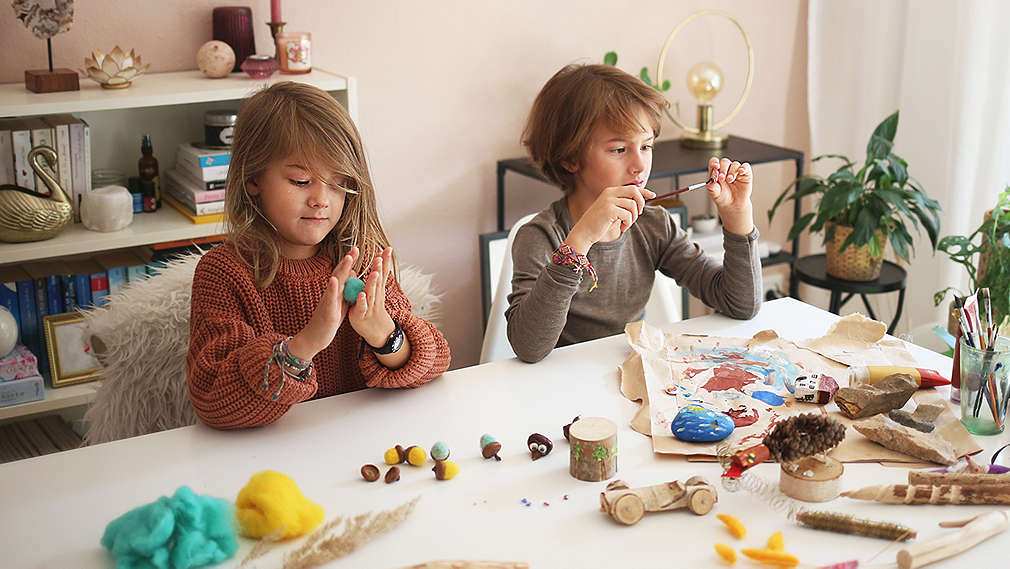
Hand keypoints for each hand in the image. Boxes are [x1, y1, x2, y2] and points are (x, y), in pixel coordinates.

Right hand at [287, 246, 358, 360]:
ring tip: (348, 258)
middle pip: (340, 274)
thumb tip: (353, 276)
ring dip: (342, 270)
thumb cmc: (328, 321)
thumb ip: (346, 290)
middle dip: (348, 261)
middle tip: (355, 248)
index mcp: (336, 293)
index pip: (343, 274)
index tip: (357, 249)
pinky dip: (332, 289)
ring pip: (335, 283)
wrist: (314, 338)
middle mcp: (331, 294)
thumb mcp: (340, 304)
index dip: (350, 262)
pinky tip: (334, 280)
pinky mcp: (327, 312)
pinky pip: (330, 299)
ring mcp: (328, 301)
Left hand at [348, 247, 396, 347]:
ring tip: (374, 272)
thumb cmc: (374, 308)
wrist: (377, 331)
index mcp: (377, 289)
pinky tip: (361, 295)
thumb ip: (377, 276)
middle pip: (378, 280)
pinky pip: (361, 307)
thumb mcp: (377, 291)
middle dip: (379, 268)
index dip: (385, 261)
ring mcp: (369, 305)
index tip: (388, 248)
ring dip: (372, 282)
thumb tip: (379, 260)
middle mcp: (375, 295)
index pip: (382, 272)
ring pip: (371, 292)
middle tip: (381, 257)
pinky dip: (362, 301)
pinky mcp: (360, 314)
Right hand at [566, 185, 655, 253]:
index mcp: (610, 191)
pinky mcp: (609, 210)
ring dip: (633, 217)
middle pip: (634, 191)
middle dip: (641, 203)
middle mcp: (609, 193)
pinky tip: (621, 228)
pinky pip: (628, 214)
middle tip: (638, 215)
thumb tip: (641, 201)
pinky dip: (628, 223)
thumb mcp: (613, 211)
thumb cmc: (599, 223)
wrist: (584, 232)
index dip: (644, 191)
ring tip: (626, 224)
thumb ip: (624, 205)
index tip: (653, 195)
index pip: (632, 188)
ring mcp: (608, 200)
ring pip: (632, 205)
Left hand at [706, 157, 754, 234]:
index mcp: (716, 172)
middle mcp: (726, 169)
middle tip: (722, 178)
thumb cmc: (723, 197)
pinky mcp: (745, 173)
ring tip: (730, 180)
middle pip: (724, 162)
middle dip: (723, 169)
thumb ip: (712, 188)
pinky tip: (741, 171)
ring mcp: (736, 171)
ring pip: (734, 164)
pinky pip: (745, 166)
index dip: (714, 163)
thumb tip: (708, 183)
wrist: (733, 205)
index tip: (715, 167)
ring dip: (732, 172)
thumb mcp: (715, 194)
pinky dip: (743, 168)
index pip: (714, 162)